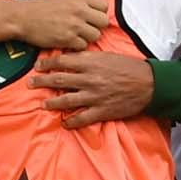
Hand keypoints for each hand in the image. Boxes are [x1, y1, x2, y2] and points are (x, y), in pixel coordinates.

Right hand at [12, 0, 109, 49]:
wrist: (22, 17)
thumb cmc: (40, 6)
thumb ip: (80, 0)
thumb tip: (92, 6)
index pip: (104, 6)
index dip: (99, 12)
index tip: (92, 17)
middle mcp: (80, 10)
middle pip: (103, 22)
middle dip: (97, 26)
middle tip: (86, 28)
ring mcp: (74, 25)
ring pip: (96, 35)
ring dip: (87, 37)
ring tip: (76, 35)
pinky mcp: (67, 39)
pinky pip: (83, 46)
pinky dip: (77, 46)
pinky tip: (68, 41)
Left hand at [31, 49, 154, 128]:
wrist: (150, 84)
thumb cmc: (130, 67)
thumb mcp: (108, 56)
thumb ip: (89, 58)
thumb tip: (72, 56)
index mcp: (91, 63)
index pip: (62, 61)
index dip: (47, 63)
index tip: (38, 65)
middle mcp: (89, 79)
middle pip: (59, 80)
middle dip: (41, 81)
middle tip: (30, 83)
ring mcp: (94, 96)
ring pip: (66, 100)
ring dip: (51, 103)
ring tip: (43, 104)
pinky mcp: (101, 111)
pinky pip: (81, 118)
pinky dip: (70, 122)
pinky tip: (64, 123)